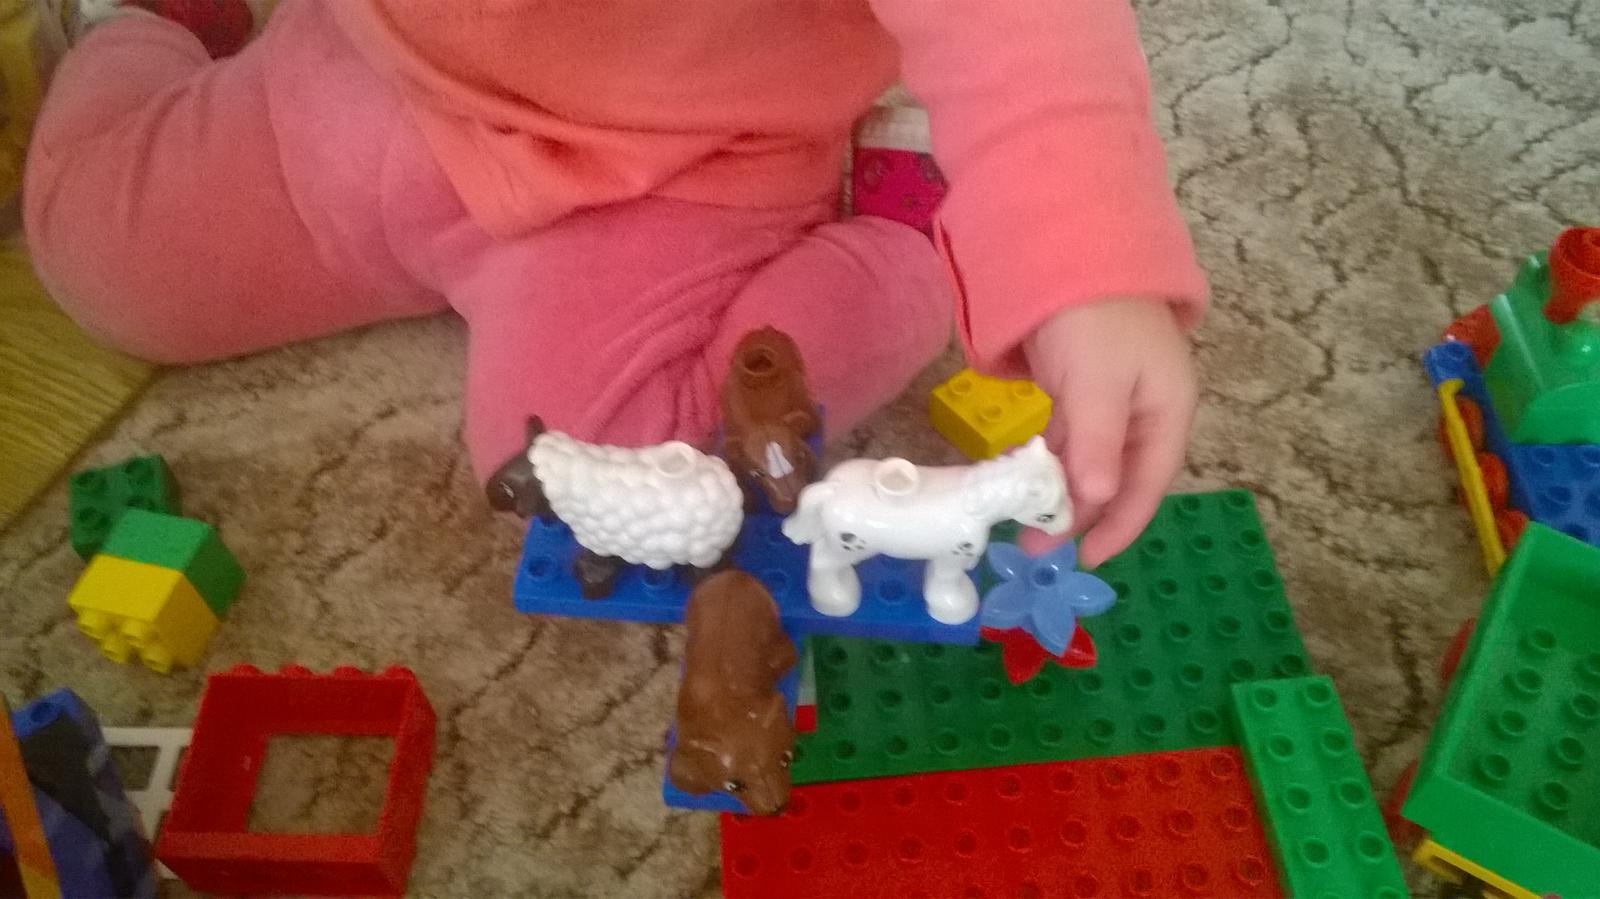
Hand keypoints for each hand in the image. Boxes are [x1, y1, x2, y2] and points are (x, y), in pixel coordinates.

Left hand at [1018, 298, 1196, 567]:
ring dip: (1061, 492)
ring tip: (1023, 524)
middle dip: (1081, 515)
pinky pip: (1071, 439)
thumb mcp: (1097, 383)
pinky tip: (1026, 481)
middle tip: (1034, 546)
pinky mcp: (1084, 388)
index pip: (1148, 484)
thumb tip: (1096, 497)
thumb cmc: (1093, 316)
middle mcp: (1146, 411)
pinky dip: (1051, 462)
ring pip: (1091, 461)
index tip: (1086, 559)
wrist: (1070, 246)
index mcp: (1167, 412)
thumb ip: (1097, 442)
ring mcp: (1115, 400)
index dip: (1119, 525)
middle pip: (1118, 478)